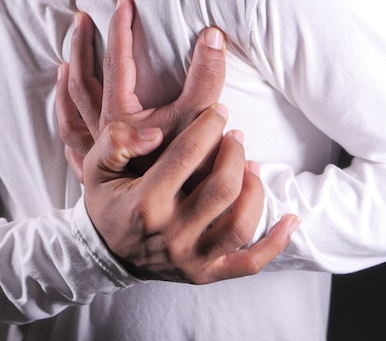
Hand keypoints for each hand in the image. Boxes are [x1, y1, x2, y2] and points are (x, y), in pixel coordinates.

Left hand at [56, 0, 225, 185]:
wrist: (169, 218)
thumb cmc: (185, 172)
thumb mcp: (198, 119)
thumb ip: (206, 77)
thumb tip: (212, 35)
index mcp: (122, 115)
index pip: (116, 61)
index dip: (120, 28)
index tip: (123, 2)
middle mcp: (104, 131)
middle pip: (83, 81)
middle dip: (82, 47)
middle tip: (81, 20)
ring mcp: (99, 152)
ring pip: (72, 112)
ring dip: (67, 84)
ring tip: (64, 63)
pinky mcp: (102, 170)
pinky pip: (74, 143)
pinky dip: (68, 126)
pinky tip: (67, 122)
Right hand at [81, 107, 298, 283]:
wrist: (105, 254)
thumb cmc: (106, 205)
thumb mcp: (95, 168)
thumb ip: (116, 142)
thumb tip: (156, 133)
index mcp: (145, 204)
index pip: (187, 154)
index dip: (208, 126)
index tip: (218, 112)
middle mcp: (171, 234)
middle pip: (222, 187)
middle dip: (234, 153)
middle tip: (235, 136)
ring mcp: (191, 258)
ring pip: (241, 223)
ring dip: (254, 189)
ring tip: (251, 166)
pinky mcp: (205, 274)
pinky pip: (250, 263)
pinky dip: (275, 242)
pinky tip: (290, 219)